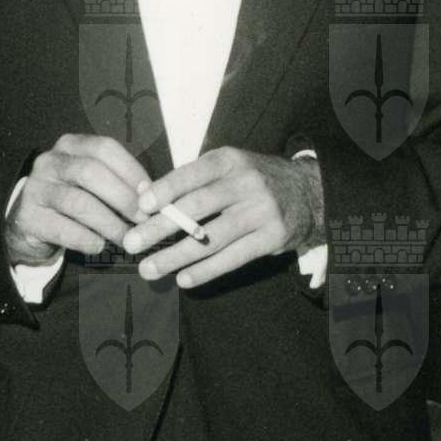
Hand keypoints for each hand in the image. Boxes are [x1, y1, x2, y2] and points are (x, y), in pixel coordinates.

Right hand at [5, 133, 147, 264]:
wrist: (32, 223)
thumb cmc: (74, 199)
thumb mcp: (93, 183)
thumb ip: (119, 182)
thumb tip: (154, 196)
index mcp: (71, 145)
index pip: (105, 148)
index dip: (131, 170)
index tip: (152, 194)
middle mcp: (50, 161)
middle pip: (91, 172)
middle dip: (123, 197)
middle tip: (143, 219)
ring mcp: (36, 188)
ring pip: (78, 203)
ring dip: (109, 223)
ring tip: (127, 238)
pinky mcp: (27, 217)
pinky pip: (63, 229)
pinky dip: (87, 239)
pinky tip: (99, 245)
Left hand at [121, 147, 323, 288]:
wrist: (308, 193)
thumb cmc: (253, 180)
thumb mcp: (227, 168)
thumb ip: (190, 180)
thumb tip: (143, 193)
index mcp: (230, 160)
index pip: (193, 173)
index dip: (165, 189)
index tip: (139, 206)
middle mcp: (246, 183)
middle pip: (197, 207)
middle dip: (160, 227)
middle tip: (132, 243)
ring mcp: (261, 211)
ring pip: (212, 238)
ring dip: (176, 256)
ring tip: (149, 269)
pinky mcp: (272, 237)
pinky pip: (234, 258)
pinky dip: (206, 271)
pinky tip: (183, 280)